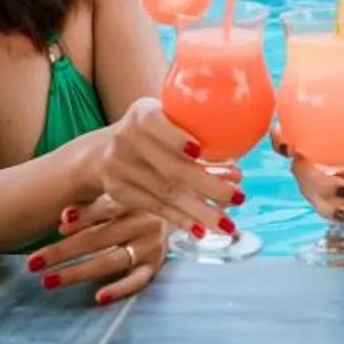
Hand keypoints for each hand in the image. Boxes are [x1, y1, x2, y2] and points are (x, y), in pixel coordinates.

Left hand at [29, 203, 165, 306]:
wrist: (177, 211)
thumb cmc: (134, 205)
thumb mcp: (116, 197)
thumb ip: (91, 206)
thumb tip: (63, 217)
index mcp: (132, 199)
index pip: (105, 208)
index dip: (82, 216)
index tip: (57, 227)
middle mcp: (144, 221)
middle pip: (98, 238)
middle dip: (62, 251)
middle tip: (32, 264)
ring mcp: (151, 245)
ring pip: (110, 260)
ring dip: (77, 272)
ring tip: (48, 282)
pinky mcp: (156, 266)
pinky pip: (137, 280)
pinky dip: (119, 289)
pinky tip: (98, 297)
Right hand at [93, 98, 242, 244]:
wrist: (103, 152)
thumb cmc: (152, 133)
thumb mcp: (163, 117)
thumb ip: (192, 126)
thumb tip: (240, 160)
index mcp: (141, 114)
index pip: (155, 123)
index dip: (175, 138)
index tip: (200, 151)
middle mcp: (126, 140)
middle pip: (169, 167)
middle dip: (207, 185)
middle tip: (239, 198)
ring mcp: (119, 168)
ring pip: (166, 193)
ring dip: (200, 211)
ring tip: (228, 225)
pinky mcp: (119, 191)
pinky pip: (155, 207)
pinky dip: (180, 219)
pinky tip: (201, 229)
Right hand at [289, 130, 343, 224]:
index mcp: (315, 138)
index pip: (287, 134)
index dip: (280, 140)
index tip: (289, 148)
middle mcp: (312, 161)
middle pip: (301, 172)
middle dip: (317, 183)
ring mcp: (319, 183)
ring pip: (315, 197)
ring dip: (330, 207)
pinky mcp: (331, 201)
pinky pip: (334, 209)